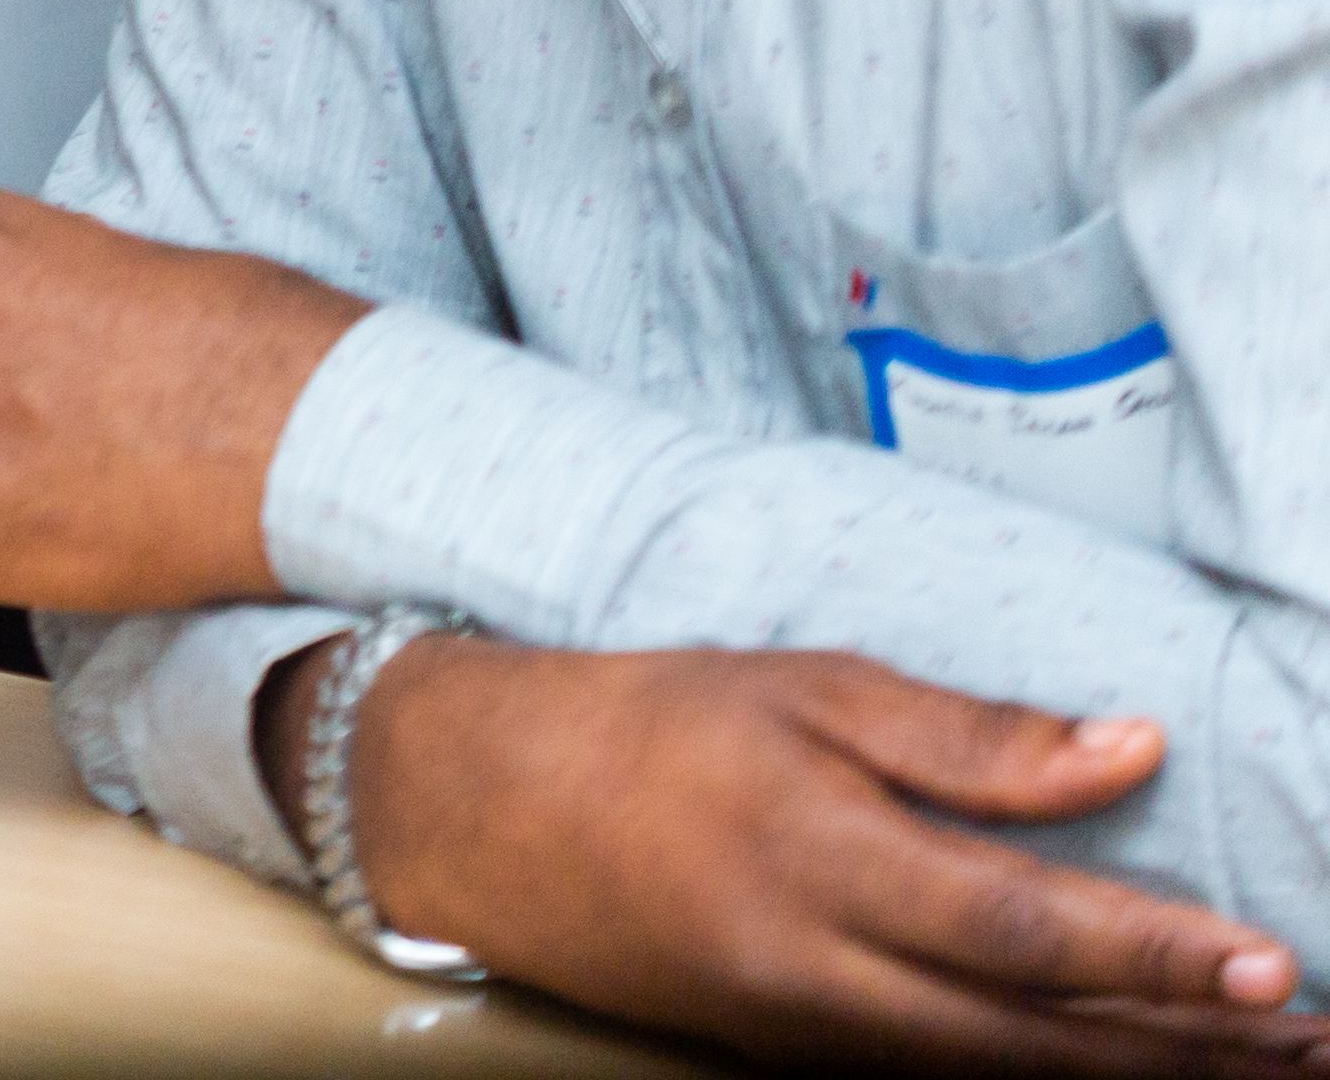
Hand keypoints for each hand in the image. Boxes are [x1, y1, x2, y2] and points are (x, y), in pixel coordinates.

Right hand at [328, 633, 1313, 1069]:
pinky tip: (1125, 1067)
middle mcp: (820, 971)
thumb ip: (967, 736)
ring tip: (1263, 1068)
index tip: (1274, 969)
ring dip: (1143, 1077)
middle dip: (1192, 1052)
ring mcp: (808, 1032)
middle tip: (1319, 1044)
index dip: (1158, 959)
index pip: (1024, 929)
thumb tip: (1128, 750)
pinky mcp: (796, 1056)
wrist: (479, 811)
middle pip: (1039, 1039)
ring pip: (1006, 1075)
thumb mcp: (801, 685)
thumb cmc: (647, 724)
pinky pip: (950, 1077)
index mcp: (821, 858)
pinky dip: (1053, 1077)